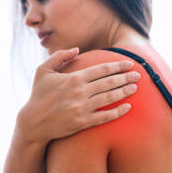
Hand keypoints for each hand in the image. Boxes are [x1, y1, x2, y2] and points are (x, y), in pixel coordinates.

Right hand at [18, 47, 139, 143]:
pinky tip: (128, 107)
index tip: (129, 63)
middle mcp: (80, 92)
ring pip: (110, 98)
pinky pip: (105, 117)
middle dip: (126, 77)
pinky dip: (118, 112)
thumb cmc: (38, 95)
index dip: (118, 65)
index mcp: (73, 78)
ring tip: (135, 88)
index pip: (101, 69)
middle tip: (138, 75)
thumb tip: (77, 50)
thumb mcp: (43, 70)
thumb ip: (60, 56)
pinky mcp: (83, 122)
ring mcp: (82, 108)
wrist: (33, 123)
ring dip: (125, 92)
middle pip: (109, 83)